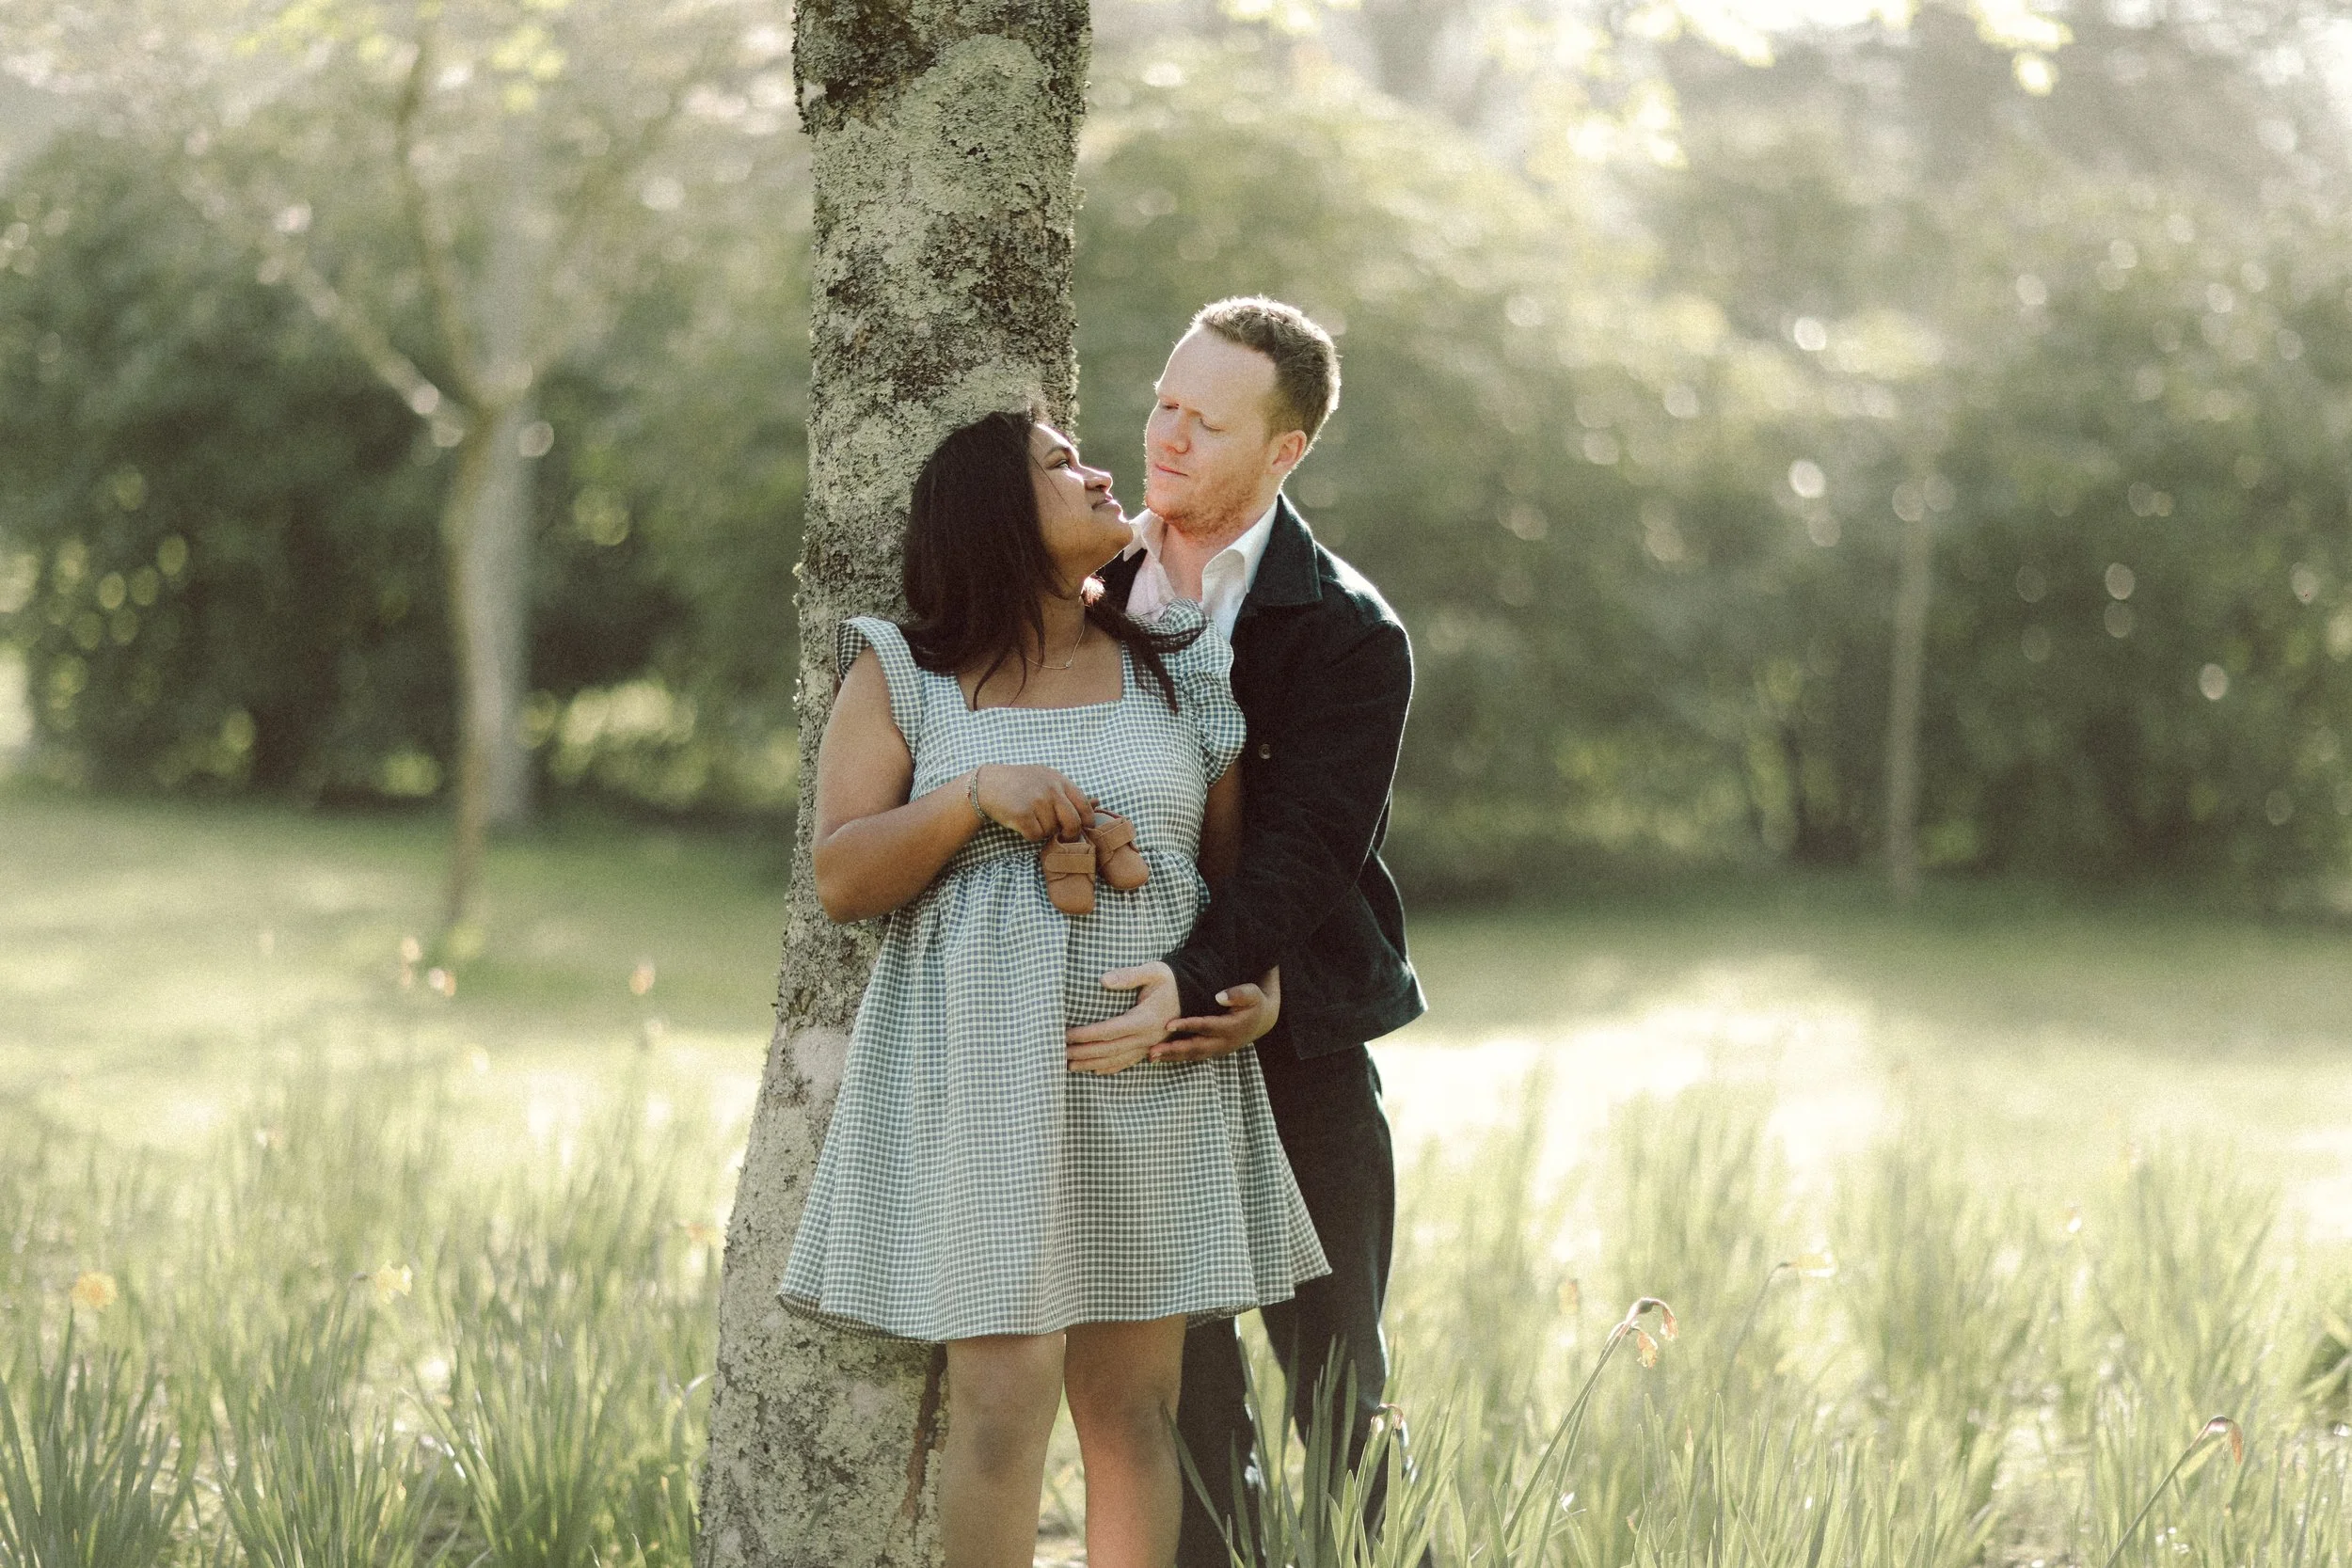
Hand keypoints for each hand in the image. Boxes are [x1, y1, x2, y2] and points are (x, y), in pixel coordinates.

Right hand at [973, 764, 1094, 841]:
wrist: (988, 784)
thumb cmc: (1021, 783)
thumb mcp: (1046, 779)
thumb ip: (1068, 792)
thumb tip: (1098, 801)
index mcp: (1060, 781)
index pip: (1084, 806)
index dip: (1086, 822)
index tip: (1082, 828)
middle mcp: (1051, 789)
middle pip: (1073, 823)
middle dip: (1070, 834)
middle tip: (1062, 836)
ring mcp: (1037, 801)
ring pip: (1052, 831)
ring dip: (1043, 831)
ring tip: (1032, 818)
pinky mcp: (1022, 814)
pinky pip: (1036, 835)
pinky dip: (1030, 835)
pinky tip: (1022, 823)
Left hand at [1065, 962, 1179, 1074]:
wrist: (1193, 994)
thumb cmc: (1170, 981)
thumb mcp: (1153, 971)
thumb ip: (1129, 976)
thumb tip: (1103, 980)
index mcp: (1145, 1019)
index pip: (1109, 1031)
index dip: (1086, 1035)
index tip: (1067, 1035)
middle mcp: (1147, 1037)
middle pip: (1109, 1050)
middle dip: (1083, 1053)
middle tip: (1060, 1053)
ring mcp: (1149, 1046)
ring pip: (1116, 1060)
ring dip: (1091, 1064)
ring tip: (1070, 1065)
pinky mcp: (1150, 1048)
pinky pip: (1128, 1062)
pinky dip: (1109, 1068)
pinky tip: (1094, 1070)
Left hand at [1152, 966, 1280, 1063]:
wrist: (1263, 1020)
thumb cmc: (1254, 1002)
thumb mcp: (1252, 993)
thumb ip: (1237, 994)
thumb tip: (1219, 996)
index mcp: (1232, 1027)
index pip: (1206, 1026)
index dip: (1187, 1026)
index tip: (1168, 1025)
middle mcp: (1224, 1042)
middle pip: (1196, 1047)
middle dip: (1173, 1050)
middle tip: (1152, 1051)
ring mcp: (1219, 1050)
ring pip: (1192, 1055)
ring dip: (1171, 1057)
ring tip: (1150, 1057)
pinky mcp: (1214, 1052)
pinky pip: (1193, 1057)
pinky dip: (1177, 1058)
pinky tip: (1160, 1057)